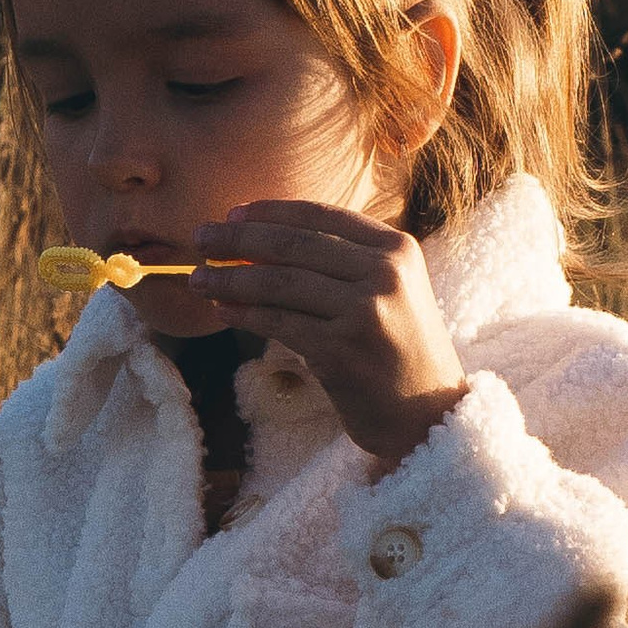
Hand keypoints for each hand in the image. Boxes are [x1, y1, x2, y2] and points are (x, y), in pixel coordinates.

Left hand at [186, 202, 467, 465]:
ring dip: (230, 279)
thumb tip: (261, 241)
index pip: (321, 216)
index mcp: (397, 248)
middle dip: (238, 239)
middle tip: (200, 238)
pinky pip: (278, 323)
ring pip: (279, 283)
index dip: (270, 212)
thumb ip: (343, 262)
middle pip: (293, 244)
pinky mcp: (341, 351)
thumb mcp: (390, 291)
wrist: (429, 415)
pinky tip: (223, 310)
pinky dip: (244, 314)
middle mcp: (384, 273)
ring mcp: (364, 312)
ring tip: (199, 278)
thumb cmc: (400, 352)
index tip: (233, 214)